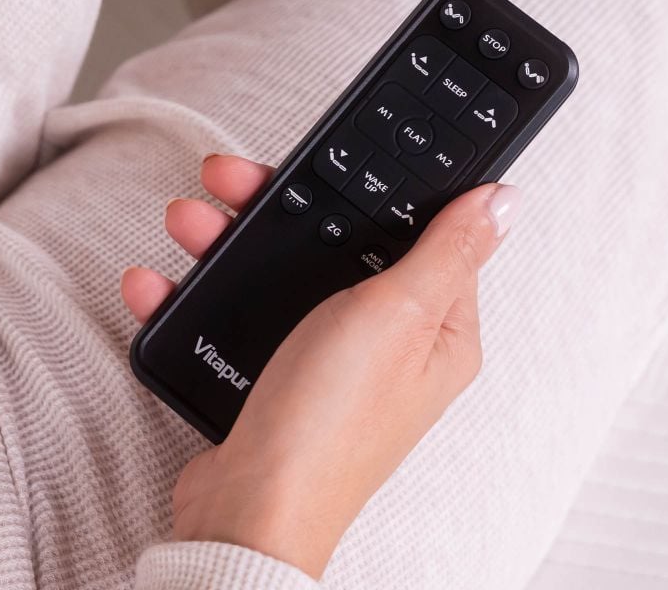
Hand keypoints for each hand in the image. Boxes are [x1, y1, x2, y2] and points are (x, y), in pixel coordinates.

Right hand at [122, 154, 520, 578]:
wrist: (249, 507)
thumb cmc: (331, 422)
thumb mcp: (400, 314)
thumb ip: (447, 249)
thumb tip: (502, 202)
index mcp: (437, 326)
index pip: (422, 232)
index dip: (381, 190)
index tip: (339, 159)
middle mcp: (389, 338)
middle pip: (341, 240)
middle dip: (284, 207)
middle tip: (236, 183)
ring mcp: (330, 352)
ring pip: (285, 267)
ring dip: (229, 239)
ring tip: (192, 224)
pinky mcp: (281, 367)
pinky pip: (244, 309)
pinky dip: (202, 291)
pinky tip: (166, 281)